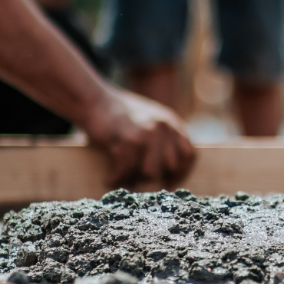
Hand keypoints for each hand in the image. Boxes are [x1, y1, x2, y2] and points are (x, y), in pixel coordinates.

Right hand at [81, 88, 195, 188]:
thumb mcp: (150, 120)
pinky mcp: (128, 139)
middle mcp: (164, 127)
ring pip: (150, 172)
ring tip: (123, 180)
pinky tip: (110, 179)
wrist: (94, 99)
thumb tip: (168, 173)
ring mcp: (148, 132)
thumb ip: (164, 139)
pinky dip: (117, 177)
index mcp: (172, 123)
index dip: (181, 173)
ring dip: (135, 179)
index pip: (189, 155)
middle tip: (138, 182)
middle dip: (154, 178)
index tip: (169, 184)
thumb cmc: (120, 116)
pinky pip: (128, 169)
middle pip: (169, 167)